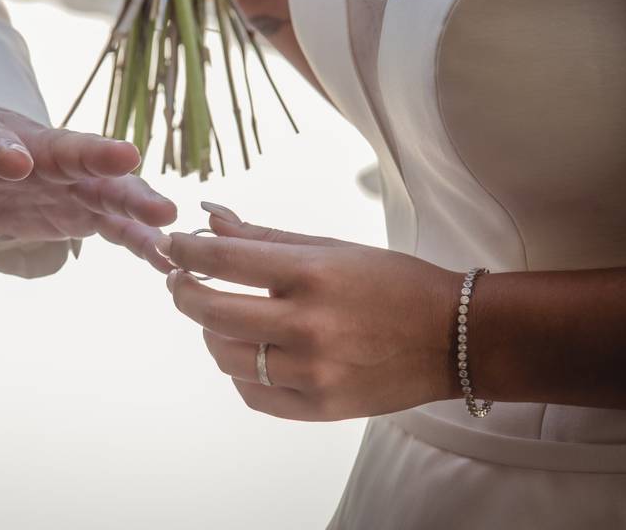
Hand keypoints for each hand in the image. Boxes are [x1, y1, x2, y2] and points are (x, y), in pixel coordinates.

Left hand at [0, 107, 176, 270]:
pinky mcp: (82, 208)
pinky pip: (115, 223)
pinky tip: (165, 256)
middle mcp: (37, 154)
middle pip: (71, 152)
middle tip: (128, 158)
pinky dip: (139, 238)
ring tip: (167, 219)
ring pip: (105, 187)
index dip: (3, 149)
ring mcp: (66, 180)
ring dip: (135, 201)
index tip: (16, 160)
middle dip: (98, 157)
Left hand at [157, 203, 462, 420]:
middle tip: (179, 281)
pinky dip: (239, 371)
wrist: (453, 338)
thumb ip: (264, 238)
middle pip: (212, 312)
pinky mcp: (320, 408)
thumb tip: (209, 218)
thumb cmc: (391, 283)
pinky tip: (247, 351)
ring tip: (217, 315)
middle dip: (183, 292)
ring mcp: (313, 373)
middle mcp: (309, 326)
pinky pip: (252, 393)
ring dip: (210, 332)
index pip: (224, 260)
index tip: (171, 246)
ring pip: (226, 356)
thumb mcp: (331, 248)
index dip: (186, 251)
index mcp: (313, 275)